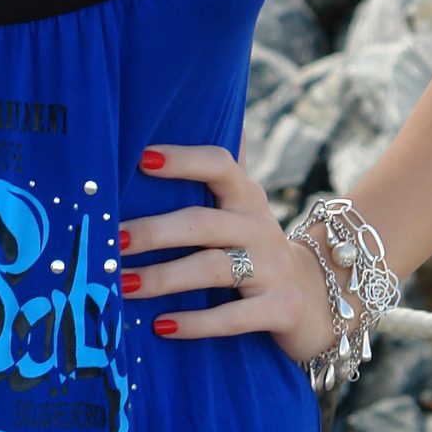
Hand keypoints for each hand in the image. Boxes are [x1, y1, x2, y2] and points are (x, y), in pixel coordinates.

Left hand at [120, 143, 335, 367]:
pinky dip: (196, 322)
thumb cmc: (257, 246)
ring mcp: (273, 268)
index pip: (219, 166)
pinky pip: (234, 316)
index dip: (184, 160)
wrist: (320, 296)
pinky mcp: (280, 309)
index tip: (142, 158)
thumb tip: (213, 105)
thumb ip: (222, 167)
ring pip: (212, 268)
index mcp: (245, 197)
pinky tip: (160, 326)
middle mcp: (259, 226)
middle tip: (111, 240)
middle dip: (154, 232)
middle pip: (202, 223)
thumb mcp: (243, 206)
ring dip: (163, 277)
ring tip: (122, 285)